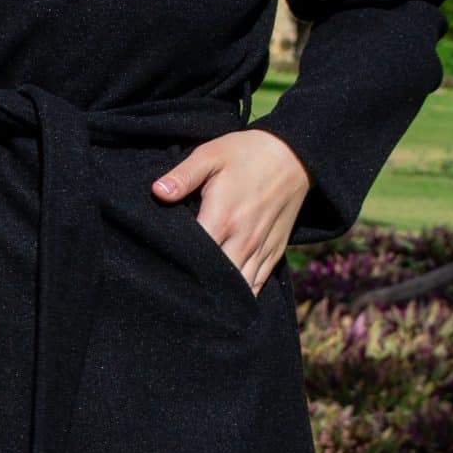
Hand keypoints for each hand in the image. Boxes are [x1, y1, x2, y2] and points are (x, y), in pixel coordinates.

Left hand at [151, 130, 313, 293]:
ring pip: (239, 288)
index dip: (177, 266)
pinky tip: (227, 298)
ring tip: (200, 298)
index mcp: (223, 218)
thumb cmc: (246, 153)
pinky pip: (258, 284)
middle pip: (217, 280)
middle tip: (176, 289)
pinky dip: (243, 294)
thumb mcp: (211, 155)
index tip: (161, 268)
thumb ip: (183, 175)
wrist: (294, 155)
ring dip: (221, 295)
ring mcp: (261, 249)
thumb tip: (157, 192)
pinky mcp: (275, 252)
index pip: (195, 257)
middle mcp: (244, 240)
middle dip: (197, 287)